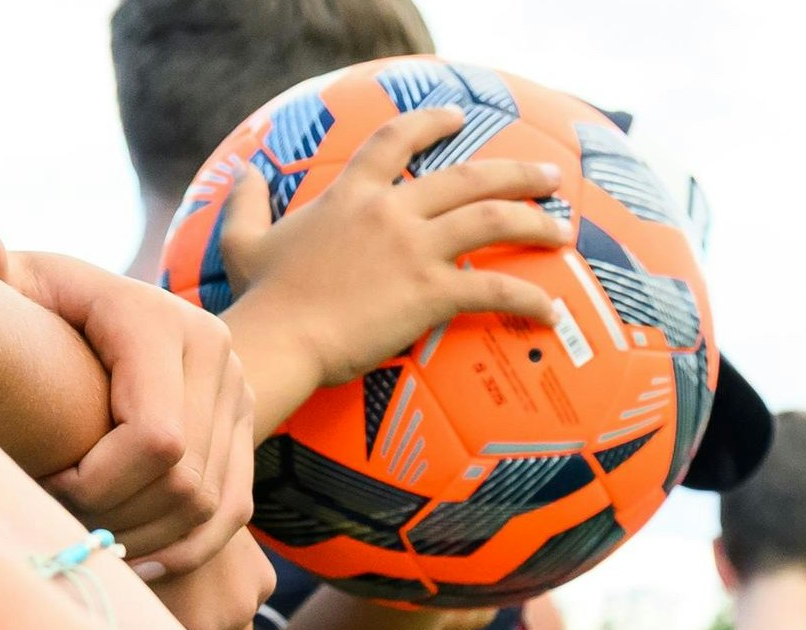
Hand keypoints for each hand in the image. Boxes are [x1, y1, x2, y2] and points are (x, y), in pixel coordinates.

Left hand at [0, 199, 252, 576]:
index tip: (49, 481)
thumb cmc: (36, 307)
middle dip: (119, 516)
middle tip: (63, 516)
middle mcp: (215, 351)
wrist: (99, 317)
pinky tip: (136, 554)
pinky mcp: (249, 431)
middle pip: (184, 481)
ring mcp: (240, 394)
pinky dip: (187, 545)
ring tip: (93, 538)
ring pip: (212, 505)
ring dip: (150, 537)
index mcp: (157, 319)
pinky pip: (233, 513)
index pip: (155, 439)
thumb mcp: (7, 283)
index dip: (100, 484)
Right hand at [216, 106, 570, 415]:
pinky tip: (551, 310)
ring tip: (563, 231)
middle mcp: (390, 211)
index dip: (430, 123)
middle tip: (550, 176)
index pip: (395, 139)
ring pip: (491, 220)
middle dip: (516, 173)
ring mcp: (414, 249)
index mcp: (351, 194)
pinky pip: (495, 289)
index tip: (457, 116)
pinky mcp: (431, 292)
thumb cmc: (263, 297)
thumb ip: (245, 203)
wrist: (279, 338)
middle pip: (468, 176)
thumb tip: (242, 174)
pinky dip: (529, 299)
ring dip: (535, 222)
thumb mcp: (242, 241)